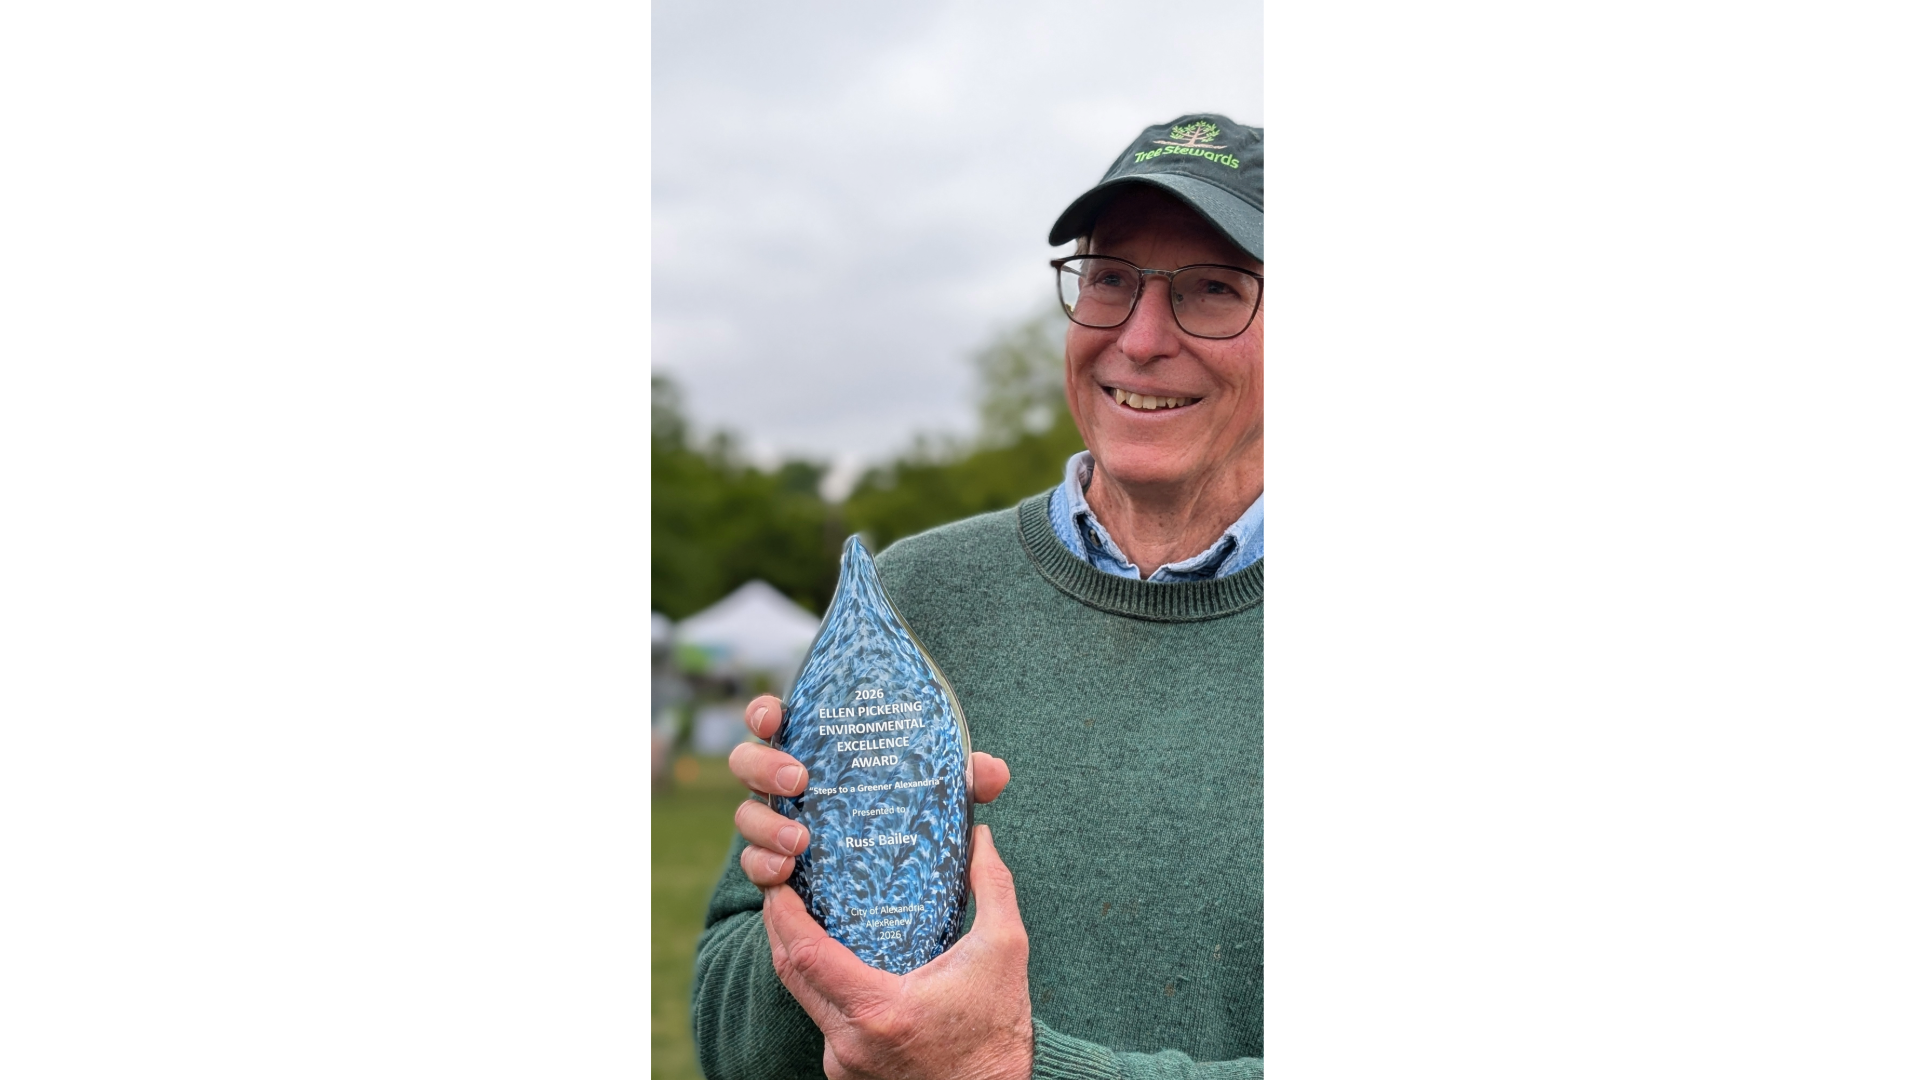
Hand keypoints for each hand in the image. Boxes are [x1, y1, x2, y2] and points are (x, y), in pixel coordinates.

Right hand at [728, 694, 1010, 886]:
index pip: (773, 719)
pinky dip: (765, 868)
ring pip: (746, 818)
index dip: (765, 713)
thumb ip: (960, 778)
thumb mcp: (932, 792)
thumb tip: (992, 772)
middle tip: (800, 781)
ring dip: (766, 826)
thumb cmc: (904, 814)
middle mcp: (785, 784)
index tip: (776, 718)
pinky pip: (754, 866)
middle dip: (764, 769)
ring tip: (801, 841)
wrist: (890, 887)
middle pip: (747, 763)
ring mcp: (775, 825)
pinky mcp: (776, 868)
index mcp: (814, 750)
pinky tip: (787, 874)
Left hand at [764, 824, 1033, 1079]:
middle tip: (781, 885)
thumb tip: (981, 837)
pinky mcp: (848, 1072)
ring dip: (797, 955)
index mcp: (879, 1010)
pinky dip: (818, 985)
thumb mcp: (1004, 949)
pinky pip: (820, 1019)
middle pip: (791, 974)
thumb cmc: (1001, 1029)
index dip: (784, 914)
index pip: (806, 955)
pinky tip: (830, 957)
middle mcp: (850, 1042)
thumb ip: (992, 886)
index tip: (779, 881)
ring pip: (802, 998)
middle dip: (779, 926)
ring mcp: (844, 1062)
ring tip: (801, 913)